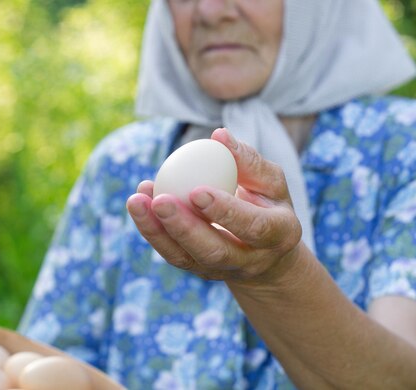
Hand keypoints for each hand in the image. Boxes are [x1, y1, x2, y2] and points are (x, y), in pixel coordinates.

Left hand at [126, 128, 303, 284]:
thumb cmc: (268, 203)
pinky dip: (151, 229)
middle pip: (214, 251)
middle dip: (184, 227)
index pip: (253, 226)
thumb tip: (218, 135)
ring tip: (137, 200)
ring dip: (157, 230)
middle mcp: (250, 259)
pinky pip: (170, 253)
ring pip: (185, 258)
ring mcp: (220, 270)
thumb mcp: (271, 181)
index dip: (225, 211)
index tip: (197, 190)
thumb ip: (249, 160)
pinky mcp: (196, 269)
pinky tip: (139, 203)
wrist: (263, 251)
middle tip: (160, 200)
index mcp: (279, 234)